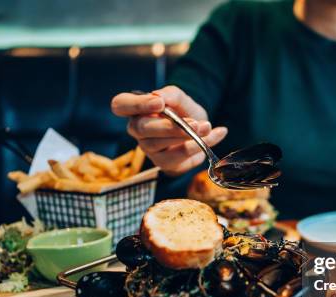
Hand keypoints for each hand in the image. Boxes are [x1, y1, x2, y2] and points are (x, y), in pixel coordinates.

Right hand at [111, 86, 227, 174]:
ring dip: (186, 136)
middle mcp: (137, 129)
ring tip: (207, 127)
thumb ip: (171, 95)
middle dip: (169, 126)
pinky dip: (198, 145)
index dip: (136, 104)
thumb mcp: (182, 99)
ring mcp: (147, 147)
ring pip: (159, 143)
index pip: (120, 104)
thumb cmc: (184, 112)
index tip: (159, 103)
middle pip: (142, 127)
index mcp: (136, 109)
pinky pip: (178, 155)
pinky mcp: (162, 162)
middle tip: (194, 123)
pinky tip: (215, 135)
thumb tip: (159, 96)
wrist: (200, 131)